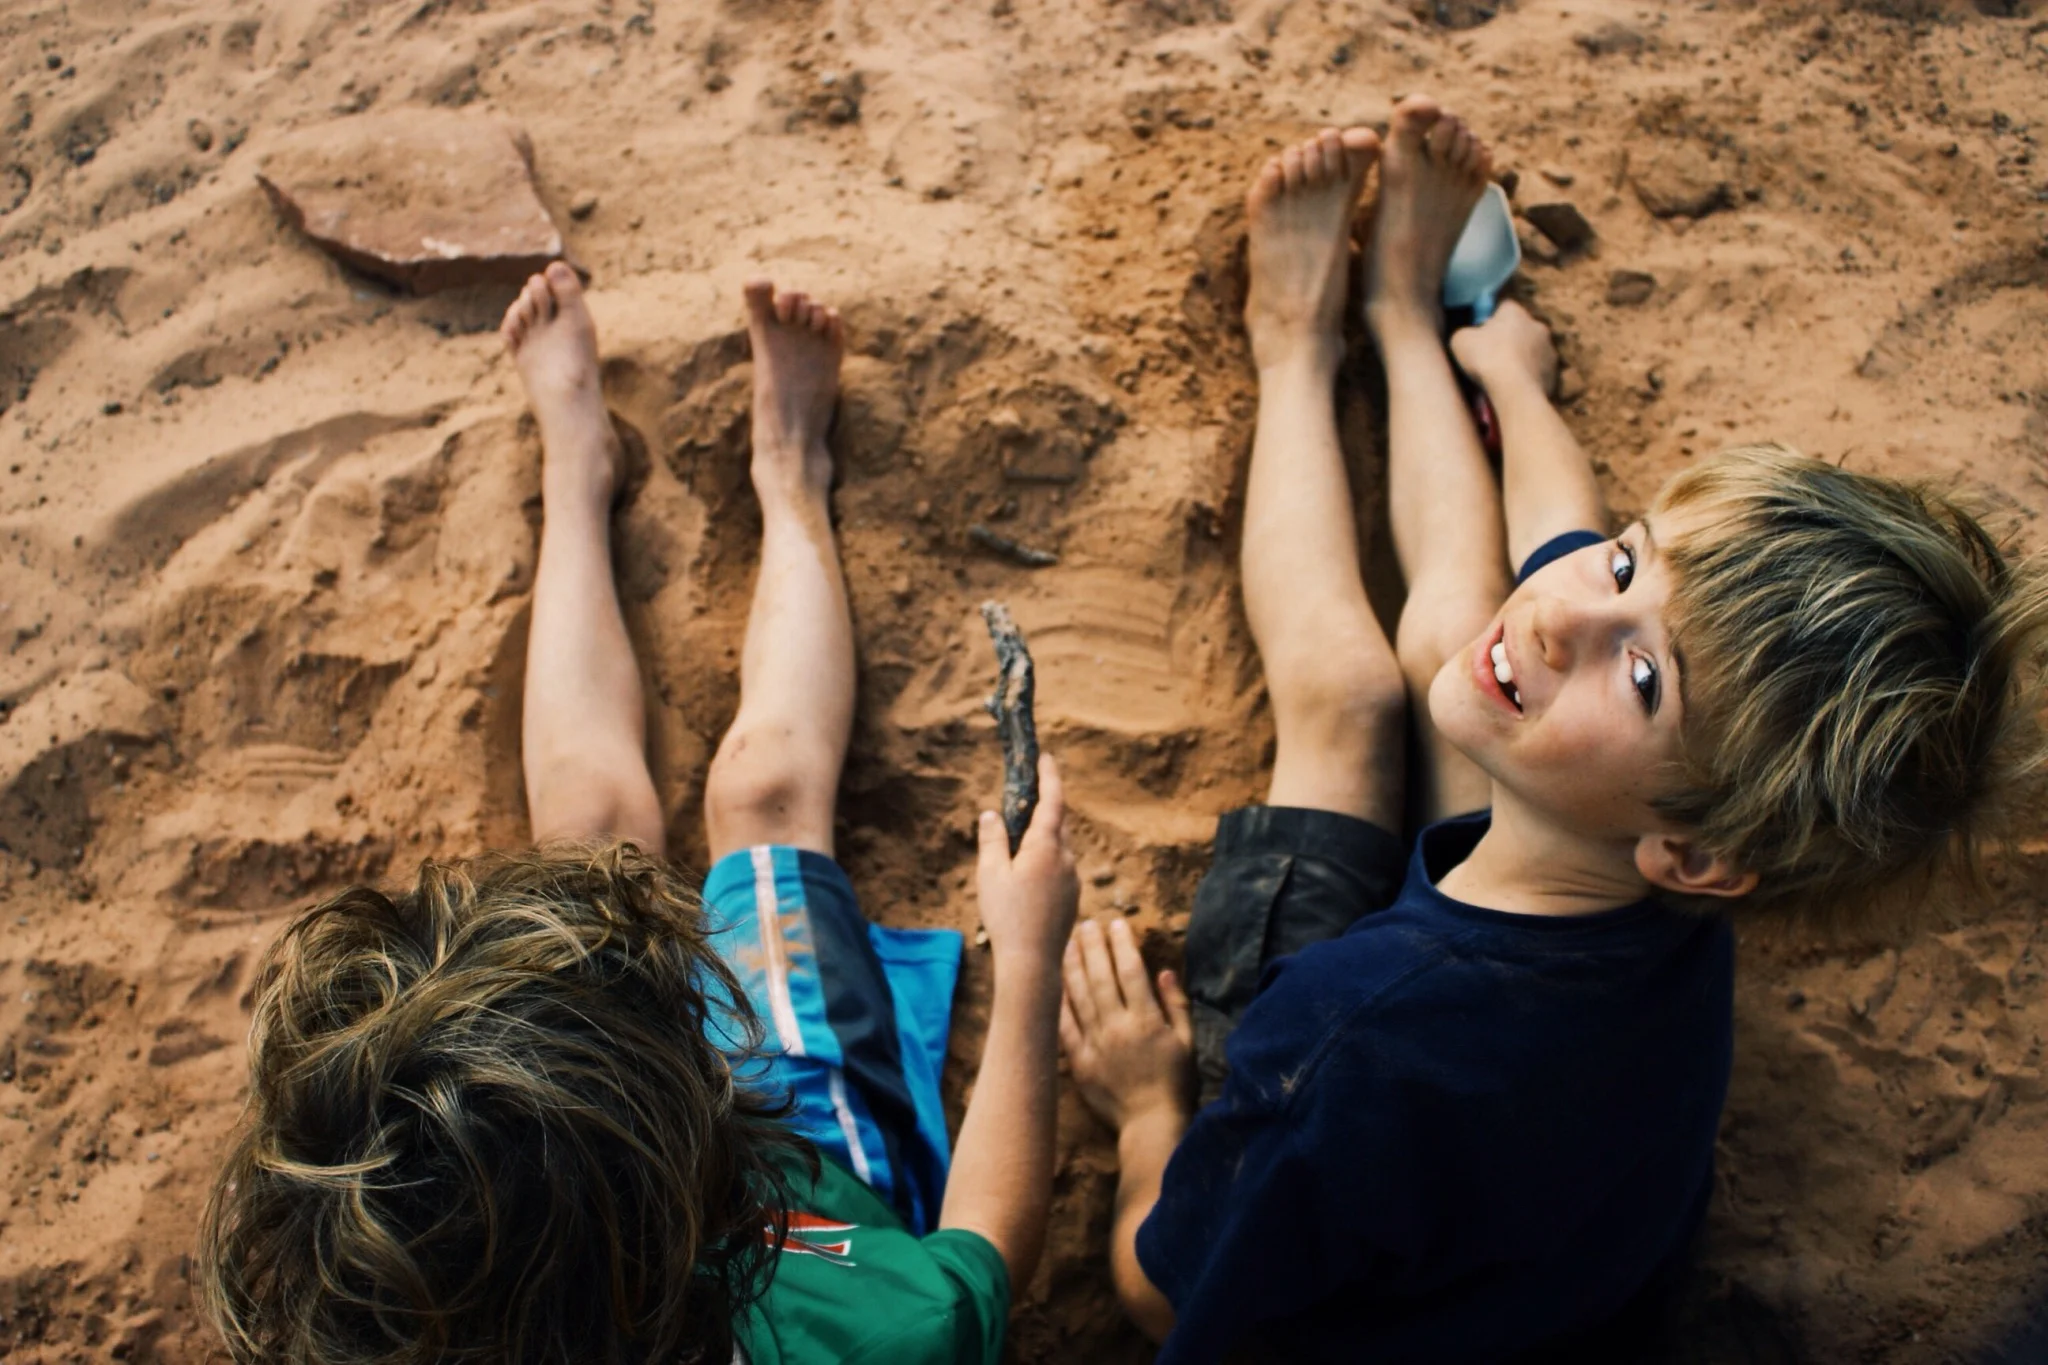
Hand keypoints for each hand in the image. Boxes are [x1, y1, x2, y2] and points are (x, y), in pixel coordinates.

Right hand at [976, 755, 1079, 971]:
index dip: (1050, 777)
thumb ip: (992, 839)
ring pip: (1059, 847)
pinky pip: (1060, 867)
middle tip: (1023, 799)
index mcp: (1046, 847)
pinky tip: (1027, 878)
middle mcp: (1066, 858)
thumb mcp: (990, 873)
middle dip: (1043, 808)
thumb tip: (992, 814)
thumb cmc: (1007, 916)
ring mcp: (1073, 879)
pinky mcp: (1072, 896)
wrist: (1033, 961)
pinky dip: (1046, 860)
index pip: (1053, 801)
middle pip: (1057, 823)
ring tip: (1017, 845)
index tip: (1046, 758)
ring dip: (1043, 838)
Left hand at [1059, 916, 1195, 1133]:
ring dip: (1073, 965)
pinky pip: (1065, 1026)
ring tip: (1068, 941)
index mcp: (1147, 1020)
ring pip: (1080, 996)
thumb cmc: (1175, 1085)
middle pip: (1101, 977)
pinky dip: (1059, 1002)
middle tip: (1087, 922)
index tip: (1116, 923)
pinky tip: (1054, 982)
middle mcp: (1118, 1027)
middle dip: (1093, 946)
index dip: (1121, 944)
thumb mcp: (1187, 1042)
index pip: (1131, 971)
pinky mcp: (1080, 1061)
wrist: (1151, 1126)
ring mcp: (1096, 1044)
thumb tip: (1165, 971)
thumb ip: (1176, 1004)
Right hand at [1449, 299, 1556, 398]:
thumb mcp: (1460, 341)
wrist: (1515, 390)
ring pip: (1531, 349)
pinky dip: (1528, 375)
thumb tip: (1470, 335)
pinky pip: (1538, 369)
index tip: (1482, 334)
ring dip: (1520, 357)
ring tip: (1504, 375)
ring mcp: (1549, 348)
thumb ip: (1465, 332)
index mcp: (1514, 311)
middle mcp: (1537, 324)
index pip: (1503, 306)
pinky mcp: (1555, 370)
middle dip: (1508, 338)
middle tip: (1492, 356)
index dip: (1491, 319)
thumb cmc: (1486, 358)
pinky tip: (1516, 386)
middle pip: (1520, 327)